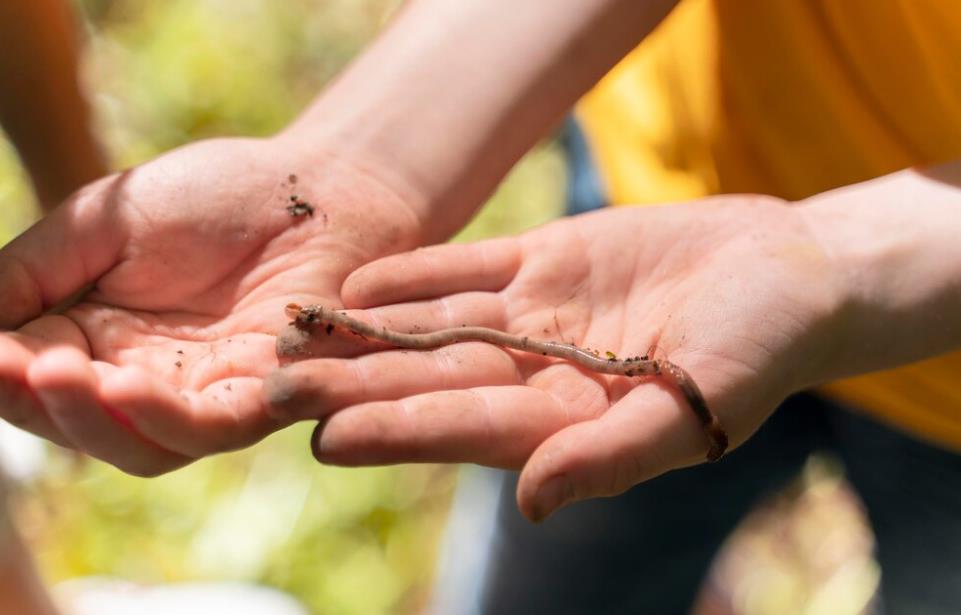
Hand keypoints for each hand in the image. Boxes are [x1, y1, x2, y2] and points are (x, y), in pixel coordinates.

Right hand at [0, 136, 422, 474]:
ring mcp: (208, 394)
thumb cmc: (216, 195)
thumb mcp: (105, 222)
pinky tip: (130, 384)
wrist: (318, 186)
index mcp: (99, 337)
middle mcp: (148, 379)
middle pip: (81, 421)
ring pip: (143, 441)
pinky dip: (169, 416)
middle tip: (15, 365)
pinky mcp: (266, 393)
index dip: (2, 373)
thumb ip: (35, 270)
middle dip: (40, 402)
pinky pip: (216, 425)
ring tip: (64, 374)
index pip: (32, 375)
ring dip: (97, 418)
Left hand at [266, 196, 845, 520]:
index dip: (396, 430)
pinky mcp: (547, 261)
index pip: (463, 427)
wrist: (787, 273)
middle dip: (354, 385)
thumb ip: (614, 456)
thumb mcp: (696, 407)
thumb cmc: (758, 350)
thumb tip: (535, 506)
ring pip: (436, 324)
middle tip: (274, 389)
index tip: (325, 437)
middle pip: (429, 378)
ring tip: (298, 330)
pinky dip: (417, 272)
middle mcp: (536, 373)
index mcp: (565, 422)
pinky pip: (470, 269)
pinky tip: (360, 280)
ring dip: (367, 328)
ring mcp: (537, 316)